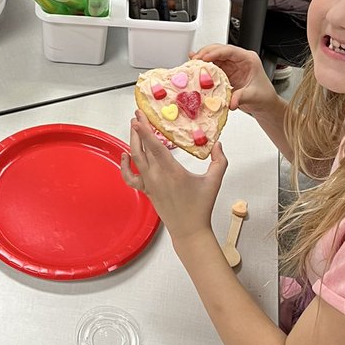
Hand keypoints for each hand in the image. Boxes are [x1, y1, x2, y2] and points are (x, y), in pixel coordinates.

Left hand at [120, 110, 226, 245]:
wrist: (189, 230)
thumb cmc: (201, 207)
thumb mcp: (214, 181)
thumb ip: (219, 161)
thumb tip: (218, 144)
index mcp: (172, 171)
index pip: (154, 146)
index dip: (145, 130)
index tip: (140, 117)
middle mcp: (157, 176)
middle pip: (142, 148)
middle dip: (137, 129)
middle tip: (138, 114)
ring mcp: (149, 183)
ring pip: (135, 158)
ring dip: (132, 141)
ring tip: (133, 127)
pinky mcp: (146, 190)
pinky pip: (130, 176)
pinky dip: (125, 165)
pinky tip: (125, 155)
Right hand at [191, 44, 282, 120]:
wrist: (264, 104)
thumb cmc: (264, 96)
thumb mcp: (253, 96)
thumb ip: (241, 97)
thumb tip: (230, 102)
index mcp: (248, 59)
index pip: (230, 51)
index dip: (216, 52)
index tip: (205, 57)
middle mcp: (239, 60)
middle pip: (219, 50)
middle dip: (205, 53)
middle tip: (194, 60)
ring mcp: (231, 65)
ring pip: (214, 56)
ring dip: (202, 59)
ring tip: (192, 63)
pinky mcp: (226, 72)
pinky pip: (213, 66)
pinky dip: (204, 66)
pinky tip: (195, 66)